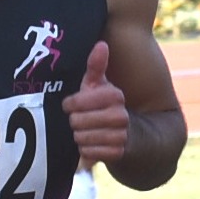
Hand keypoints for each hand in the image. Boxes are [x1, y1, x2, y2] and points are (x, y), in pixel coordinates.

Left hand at [63, 40, 130, 164]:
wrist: (129, 133)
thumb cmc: (105, 105)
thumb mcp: (99, 85)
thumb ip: (96, 66)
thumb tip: (101, 45)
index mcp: (115, 96)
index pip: (77, 102)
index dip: (69, 104)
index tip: (70, 105)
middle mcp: (120, 115)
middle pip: (76, 121)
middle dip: (74, 122)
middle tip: (79, 120)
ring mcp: (121, 136)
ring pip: (81, 138)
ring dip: (79, 136)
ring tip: (85, 131)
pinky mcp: (118, 153)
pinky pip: (89, 153)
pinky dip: (86, 150)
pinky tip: (91, 144)